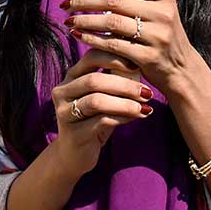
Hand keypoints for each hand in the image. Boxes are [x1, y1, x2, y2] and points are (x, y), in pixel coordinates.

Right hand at [50, 49, 152, 175]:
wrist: (76, 152)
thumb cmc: (96, 117)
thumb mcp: (107, 94)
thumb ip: (117, 78)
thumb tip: (141, 63)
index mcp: (71, 76)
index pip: (91, 56)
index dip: (115, 58)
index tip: (137, 65)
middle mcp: (63, 92)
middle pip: (94, 80)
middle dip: (125, 85)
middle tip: (147, 92)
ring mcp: (64, 113)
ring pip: (97, 101)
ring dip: (125, 103)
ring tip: (145, 107)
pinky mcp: (72, 133)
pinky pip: (101, 121)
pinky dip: (123, 118)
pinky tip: (138, 117)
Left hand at [62, 0, 203, 97]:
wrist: (179, 66)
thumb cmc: (163, 27)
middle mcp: (164, 13)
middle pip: (116, 1)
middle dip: (86, 2)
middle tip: (66, 4)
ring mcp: (157, 36)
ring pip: (113, 23)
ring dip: (86, 21)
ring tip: (69, 20)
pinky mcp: (148, 57)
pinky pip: (113, 45)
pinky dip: (93, 39)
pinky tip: (79, 35)